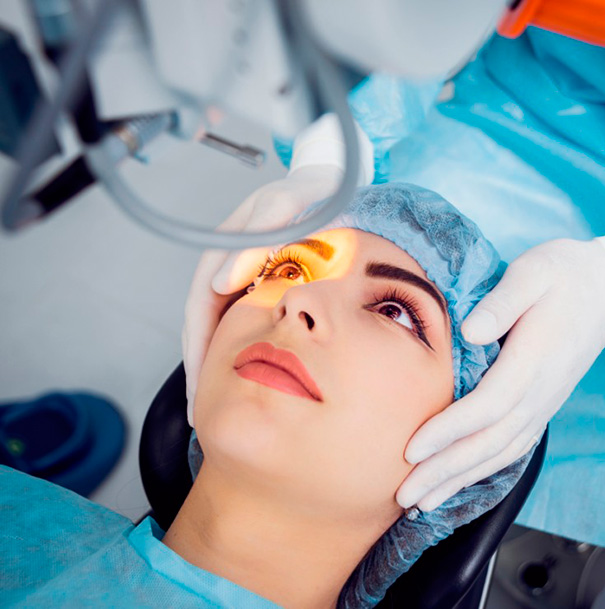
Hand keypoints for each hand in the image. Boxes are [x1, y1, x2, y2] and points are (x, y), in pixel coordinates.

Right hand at [182, 165, 342, 422]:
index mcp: (224, 248)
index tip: (202, 390)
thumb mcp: (286, 204)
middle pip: (203, 324)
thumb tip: (220, 283)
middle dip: (201, 370)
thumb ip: (258, 236)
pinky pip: (242, 321)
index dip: (199, 351)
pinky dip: (239, 350)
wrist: (332, 182)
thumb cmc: (311, 191)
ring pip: (220, 326)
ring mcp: (242, 274)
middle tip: (201, 415)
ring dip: (216, 365)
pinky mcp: (260, 282)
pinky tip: (246, 375)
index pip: (200, 309)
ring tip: (214, 406)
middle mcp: (226, 264)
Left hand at [396, 238, 604, 510]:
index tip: (411, 449)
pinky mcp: (542, 405)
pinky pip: (512, 447)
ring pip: (500, 453)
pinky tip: (459, 481)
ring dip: (460, 479)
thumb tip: (469, 331)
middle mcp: (541, 391)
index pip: (487, 406)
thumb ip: (502, 302)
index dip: (448, 430)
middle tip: (404, 495)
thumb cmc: (563, 275)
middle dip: (444, 470)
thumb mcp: (533, 273)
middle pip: (489, 442)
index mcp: (534, 359)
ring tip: (422, 501)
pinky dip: (483, 470)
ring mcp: (544, 403)